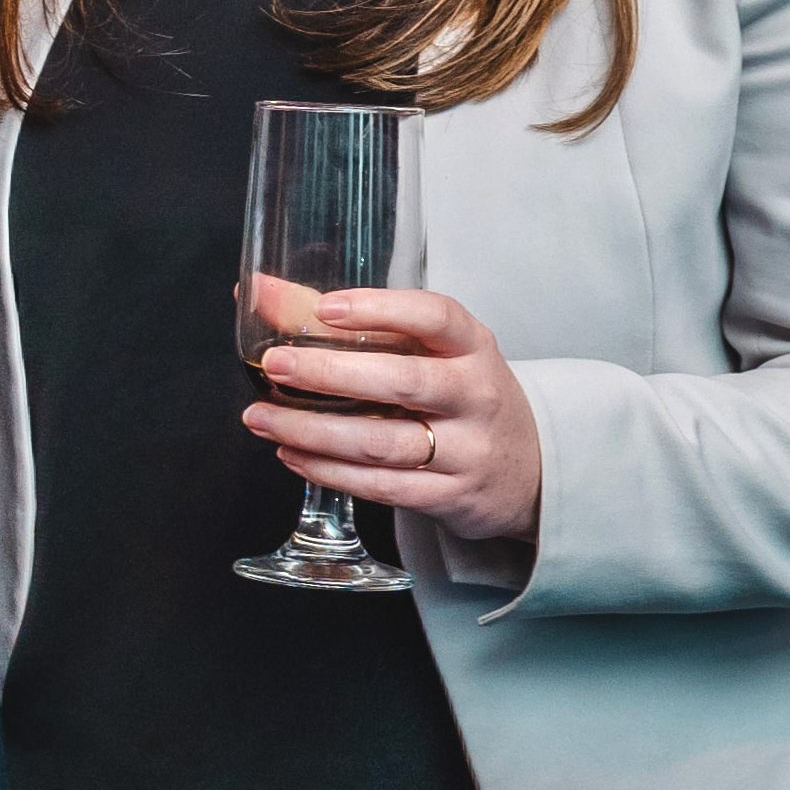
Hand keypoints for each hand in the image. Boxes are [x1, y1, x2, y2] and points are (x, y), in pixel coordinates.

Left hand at [246, 283, 543, 544]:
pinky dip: (329, 471)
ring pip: (382, 442)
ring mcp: (466, 450)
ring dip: (312, 430)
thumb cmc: (461, 396)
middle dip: (331, 374)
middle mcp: (475, 396)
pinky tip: (290, 454)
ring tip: (260, 418)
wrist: (528, 470)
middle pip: (403, 382)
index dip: (380, 309)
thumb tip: (262, 293)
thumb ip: (353, 324)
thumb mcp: (431, 354)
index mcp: (472, 348)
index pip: (435, 317)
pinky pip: (381, 486)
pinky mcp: (449, 496)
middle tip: (275, 365)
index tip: (325, 307)